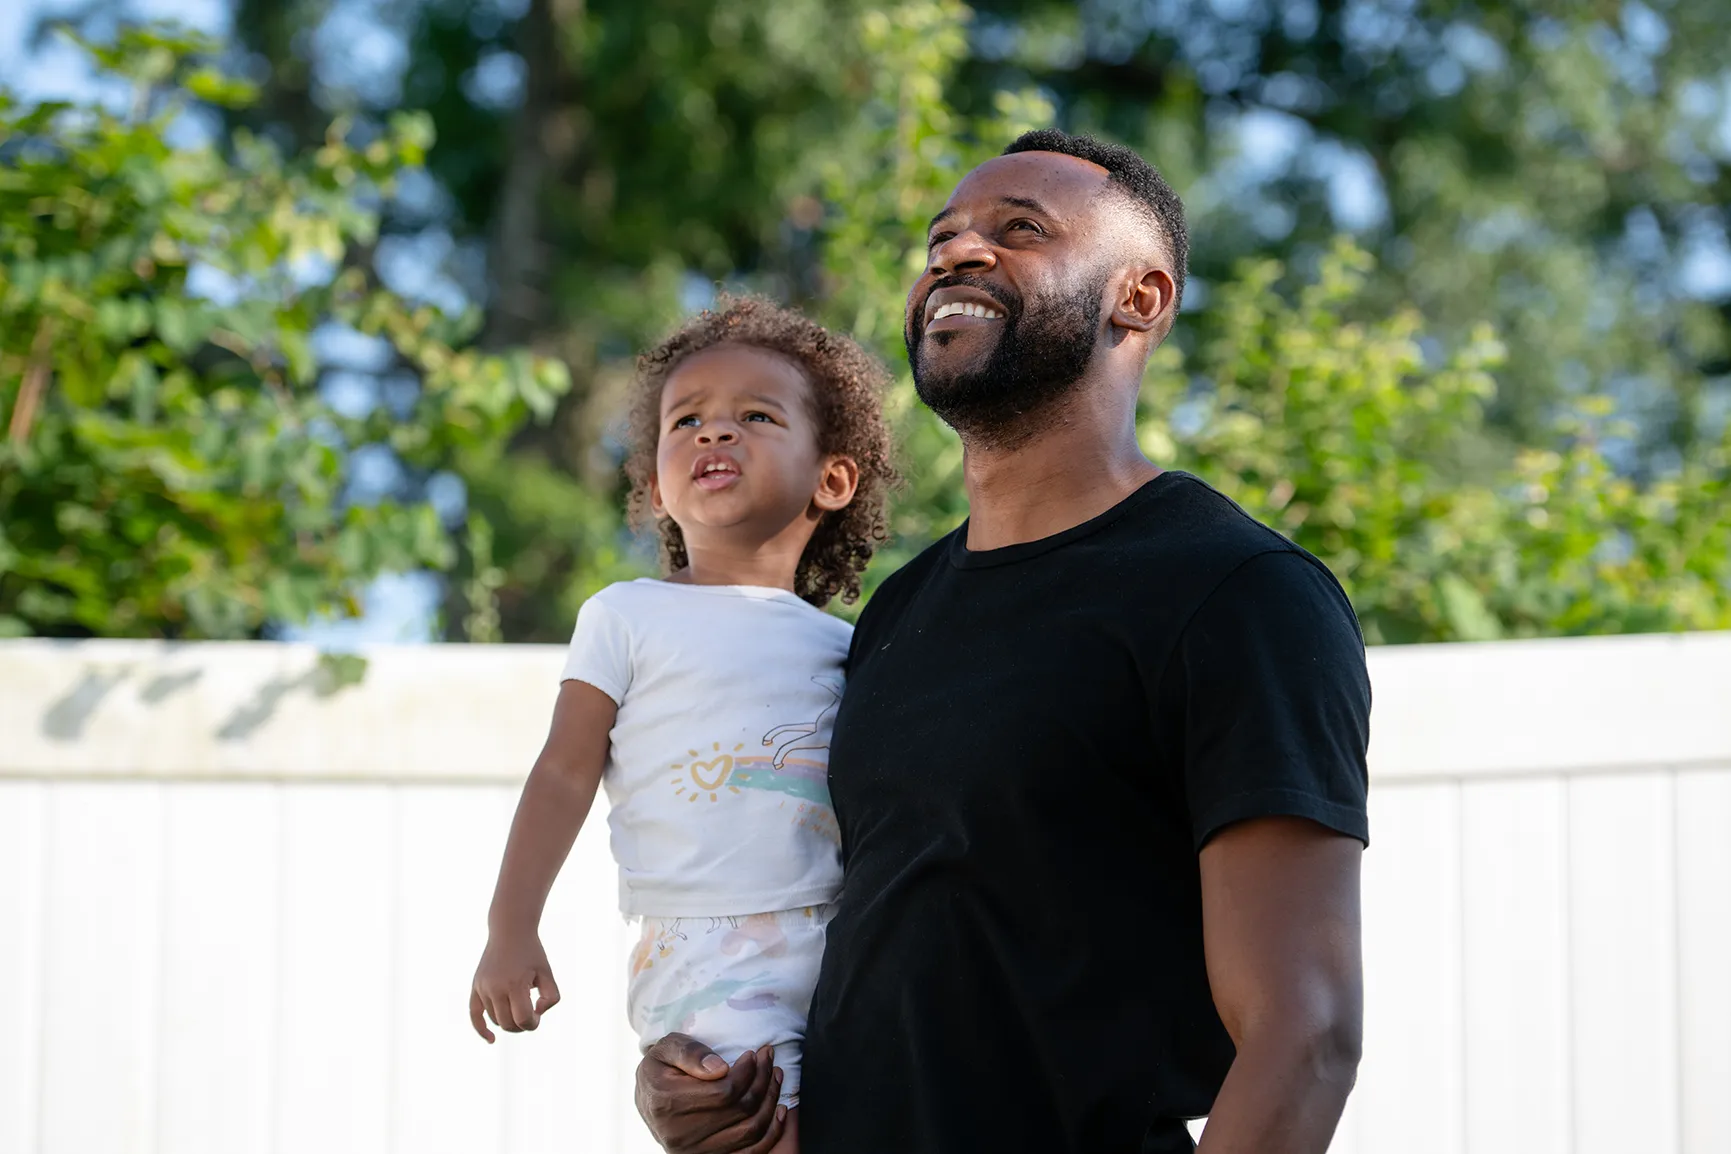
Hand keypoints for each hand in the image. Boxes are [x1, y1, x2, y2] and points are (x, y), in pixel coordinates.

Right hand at [469, 931, 561, 1042]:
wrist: (510, 931)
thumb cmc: (532, 953)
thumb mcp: (548, 973)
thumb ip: (551, 997)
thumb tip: (535, 1014)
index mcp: (515, 984)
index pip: (523, 1020)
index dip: (533, 1023)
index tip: (538, 1014)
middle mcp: (495, 988)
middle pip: (508, 1024)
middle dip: (522, 1025)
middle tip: (531, 1014)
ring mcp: (483, 988)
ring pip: (496, 1020)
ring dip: (509, 1021)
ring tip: (520, 1006)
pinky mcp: (475, 987)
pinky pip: (474, 1015)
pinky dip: (481, 1029)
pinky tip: (491, 1040)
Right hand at [635, 1034, 785, 1153]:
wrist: (649, 1100)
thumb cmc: (661, 1068)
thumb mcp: (665, 1049)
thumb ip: (689, 1052)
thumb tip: (719, 1069)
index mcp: (668, 1102)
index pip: (725, 1091)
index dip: (747, 1071)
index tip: (753, 1054)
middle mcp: (680, 1133)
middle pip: (741, 1109)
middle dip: (763, 1079)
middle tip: (768, 1058)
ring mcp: (695, 1151)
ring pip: (750, 1130)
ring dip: (771, 1100)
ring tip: (775, 1076)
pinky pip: (750, 1153)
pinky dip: (772, 1133)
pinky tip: (780, 1110)